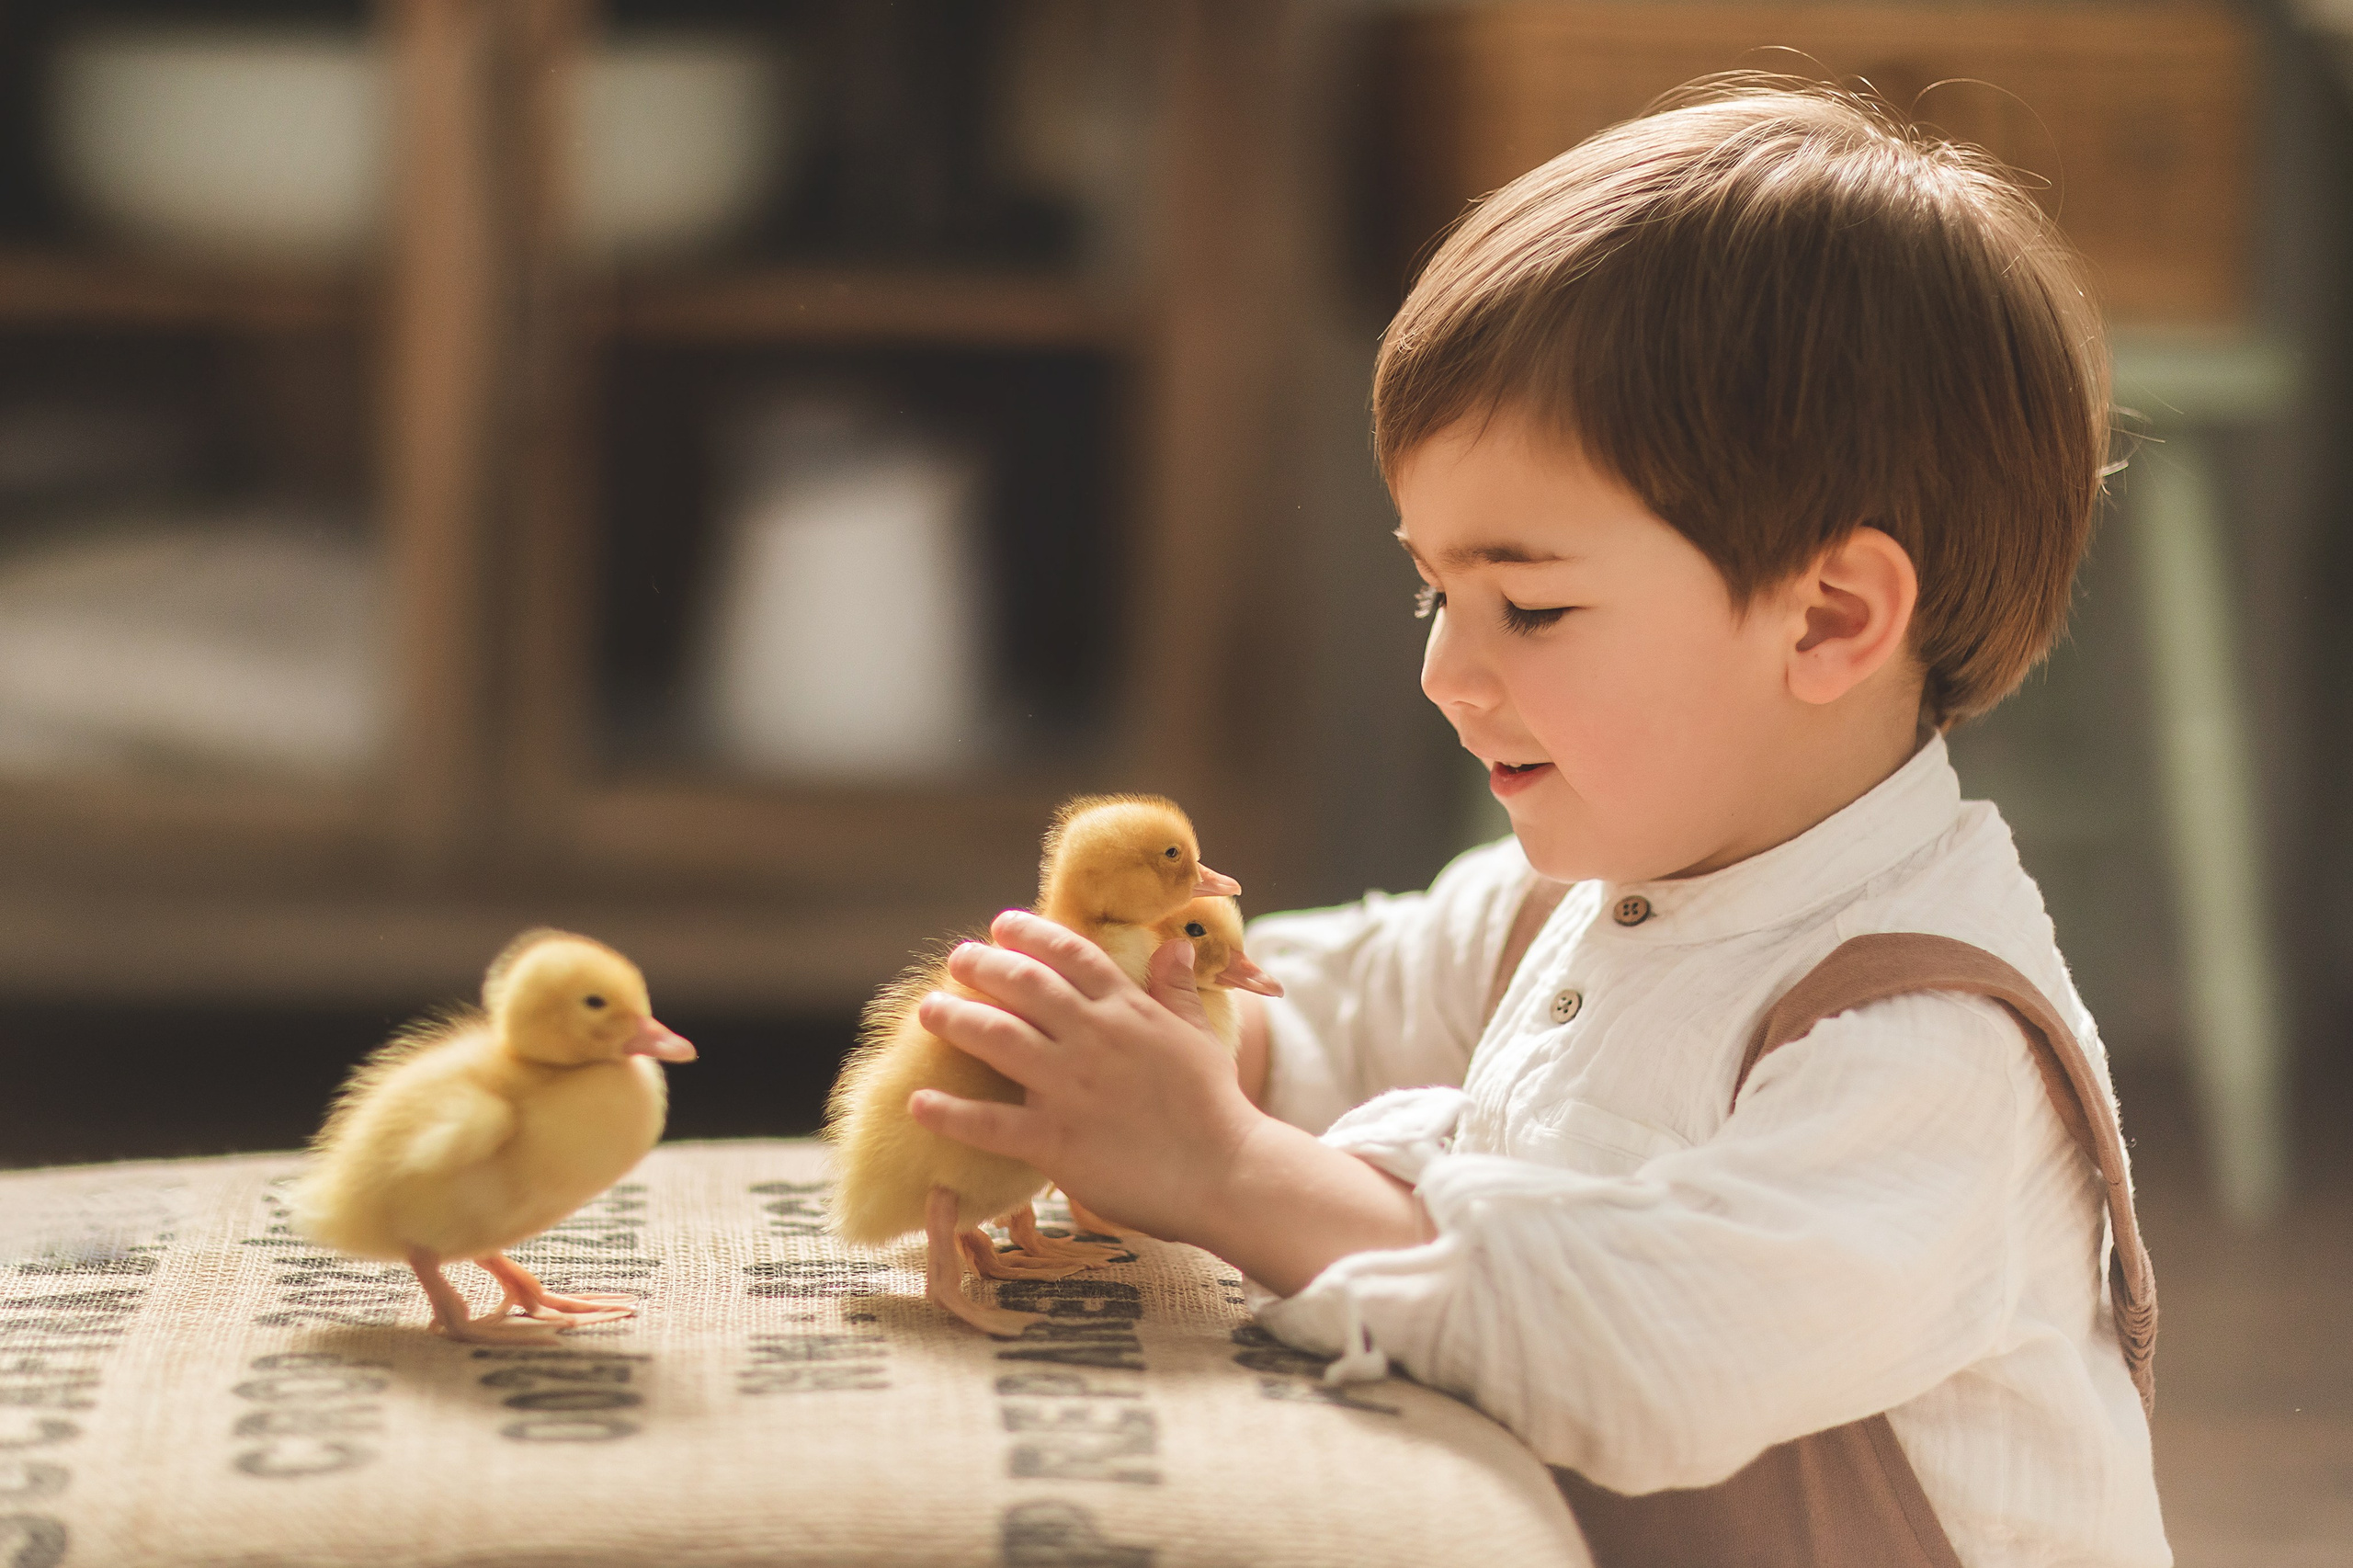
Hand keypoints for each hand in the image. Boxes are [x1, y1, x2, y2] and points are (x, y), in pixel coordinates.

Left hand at [909, 910, 1433, 1293]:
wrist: (1227, 1171)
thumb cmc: (1214, 1106)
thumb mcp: (1198, 1035)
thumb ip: (1175, 989)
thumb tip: (1174, 942)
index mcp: (1128, 1010)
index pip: (1071, 955)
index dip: (1031, 935)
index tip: (1002, 925)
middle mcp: (1093, 1038)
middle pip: (1025, 986)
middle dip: (983, 967)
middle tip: (957, 960)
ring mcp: (1071, 1087)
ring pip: (999, 1038)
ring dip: (957, 1020)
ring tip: (929, 1011)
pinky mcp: (1056, 1140)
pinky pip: (990, 1123)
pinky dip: (949, 1113)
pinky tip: (918, 1103)